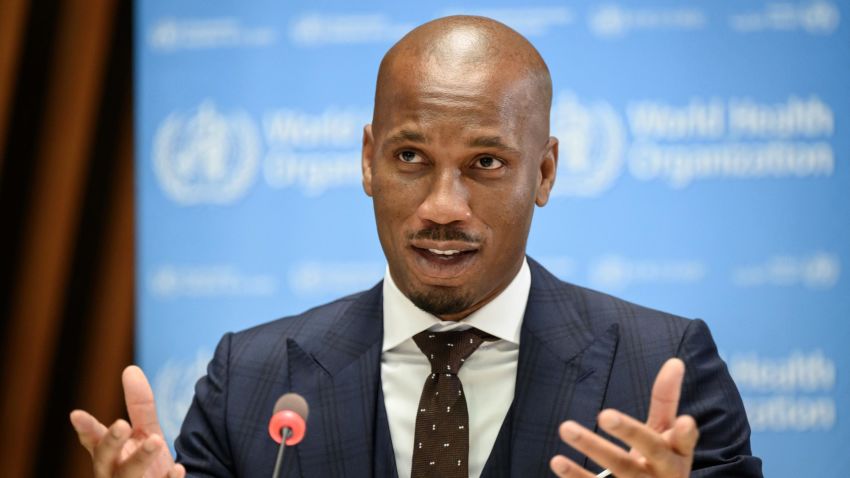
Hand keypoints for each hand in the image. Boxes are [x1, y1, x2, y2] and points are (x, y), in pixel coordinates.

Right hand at [70, 365, 185, 477]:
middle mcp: (114, 473)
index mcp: (110, 454)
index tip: (76, 413)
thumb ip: (139, 406)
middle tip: (121, 424)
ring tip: (156, 439)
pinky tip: (178, 468)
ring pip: (128, 477)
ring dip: (140, 458)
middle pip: (105, 459)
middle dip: (111, 442)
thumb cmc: (146, 463)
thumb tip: (130, 369)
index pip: (95, 440)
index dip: (86, 428)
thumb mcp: (145, 432)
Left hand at [550, 358, 698, 477]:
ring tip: (566, 427)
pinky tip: (557, 461)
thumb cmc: (660, 462)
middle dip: (630, 431)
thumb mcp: (665, 433)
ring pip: (620, 467)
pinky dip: (576, 476)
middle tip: (604, 414)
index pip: (685, 441)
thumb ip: (666, 400)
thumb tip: (675, 361)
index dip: (685, 433)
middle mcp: (664, 472)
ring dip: (592, 447)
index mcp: (677, 452)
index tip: (684, 421)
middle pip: (651, 450)